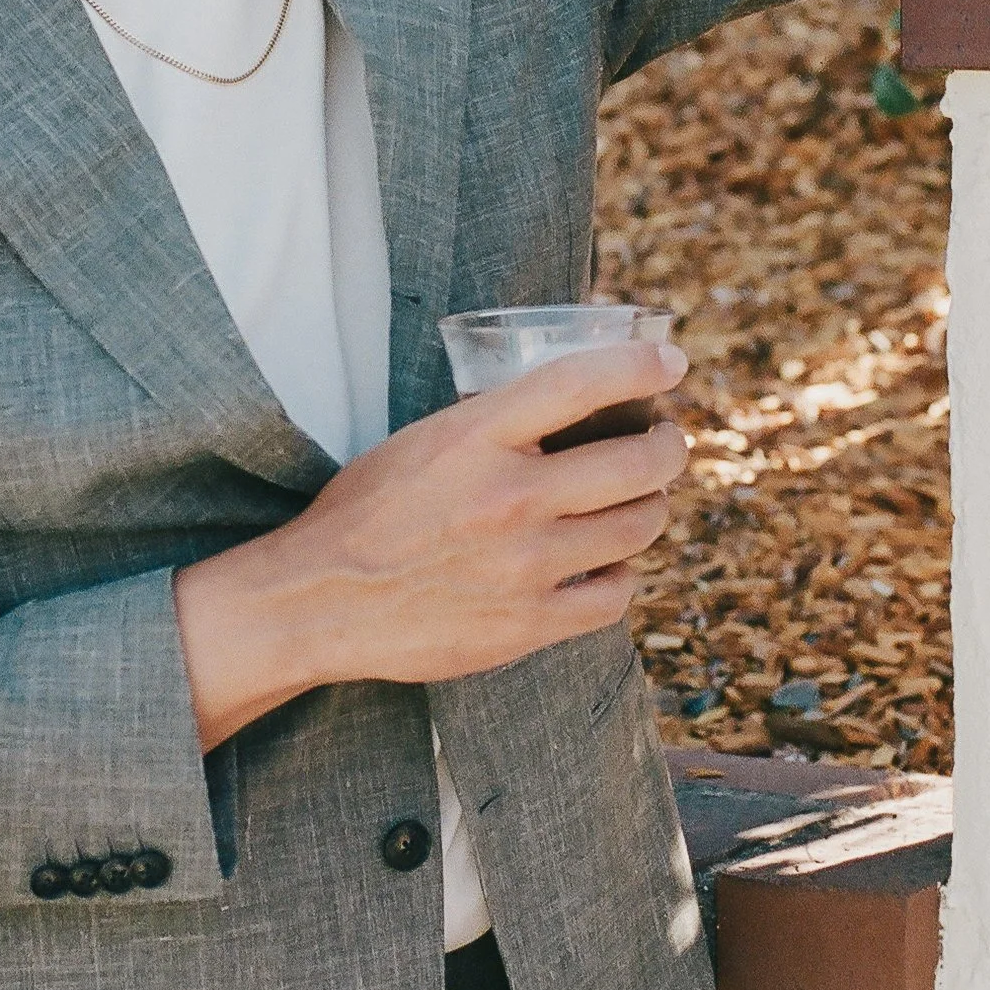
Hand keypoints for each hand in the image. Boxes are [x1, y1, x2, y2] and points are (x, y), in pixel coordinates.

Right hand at [174, 339, 688, 746]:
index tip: (671, 365)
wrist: (319, 600)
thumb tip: (571, 402)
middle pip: (637, 461)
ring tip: (639, 500)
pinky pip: (614, 594)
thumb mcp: (422, 440)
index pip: (582, 382)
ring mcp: (525, 564)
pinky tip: (604, 563)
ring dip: (650, 507)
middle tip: (665, 443)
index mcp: (476, 438)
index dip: (641, 367)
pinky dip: (619, 574)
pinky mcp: (528, 623)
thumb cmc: (367, 512)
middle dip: (667, 447)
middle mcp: (510, 496)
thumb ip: (492, 424)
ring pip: (638, 526)